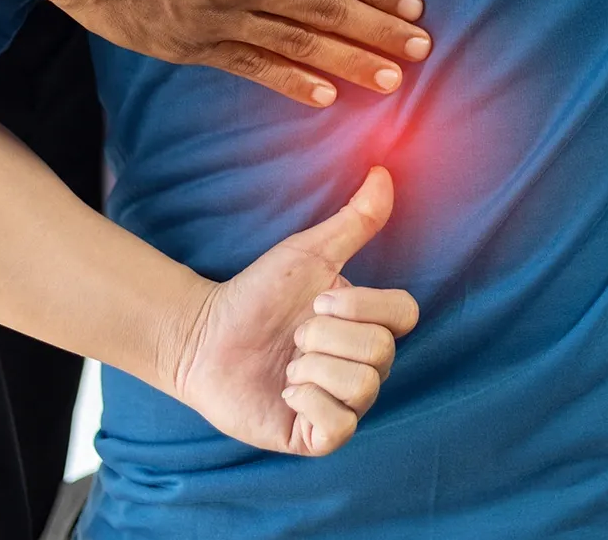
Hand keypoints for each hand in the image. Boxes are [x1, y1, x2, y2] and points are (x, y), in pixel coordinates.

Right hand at [0, 0, 431, 107]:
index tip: (414, 6)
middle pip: (326, 12)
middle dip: (378, 33)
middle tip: (423, 52)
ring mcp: (214, 16)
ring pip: (295, 45)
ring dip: (347, 64)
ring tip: (390, 82)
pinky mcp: (185, 44)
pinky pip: (249, 66)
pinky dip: (289, 82)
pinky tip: (323, 97)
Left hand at [171, 167, 418, 454]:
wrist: (203, 336)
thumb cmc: (256, 293)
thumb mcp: (308, 253)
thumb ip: (353, 220)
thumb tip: (384, 171)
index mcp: (367, 325)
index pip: (404, 315)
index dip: (363, 306)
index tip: (318, 300)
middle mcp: (362, 366)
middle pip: (381, 352)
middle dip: (327, 337)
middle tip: (294, 334)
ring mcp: (342, 404)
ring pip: (362, 388)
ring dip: (313, 367)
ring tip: (286, 363)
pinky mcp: (316, 435)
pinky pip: (340, 426)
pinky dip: (309, 402)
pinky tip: (285, 390)